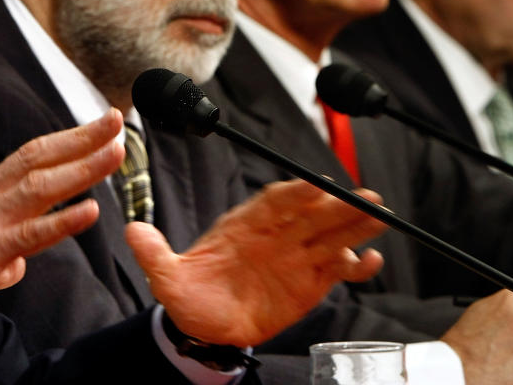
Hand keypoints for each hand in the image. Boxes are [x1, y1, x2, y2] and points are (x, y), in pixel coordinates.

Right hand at [0, 109, 124, 357]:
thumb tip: (20, 261)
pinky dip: (61, 222)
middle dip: (82, 138)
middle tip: (117, 120)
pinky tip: (89, 212)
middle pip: (38, 158)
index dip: (66, 139)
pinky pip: (26, 236)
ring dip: (81, 169)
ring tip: (114, 154)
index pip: (29, 157)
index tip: (98, 126)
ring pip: (38, 188)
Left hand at [126, 181, 385, 346]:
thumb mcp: (166, 276)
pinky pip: (337, 269)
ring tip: (381, 216)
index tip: (314, 185)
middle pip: (311, 214)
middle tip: (366, 198)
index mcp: (245, 224)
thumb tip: (132, 230)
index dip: (295, 193)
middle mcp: (276, 235)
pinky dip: (356, 265)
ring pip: (330, 235)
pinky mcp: (309, 282)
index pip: (274, 202)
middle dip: (337, 205)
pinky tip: (371, 260)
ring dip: (355, 225)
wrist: (204, 327)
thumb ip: (155, 254)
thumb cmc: (189, 294)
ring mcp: (295, 256)